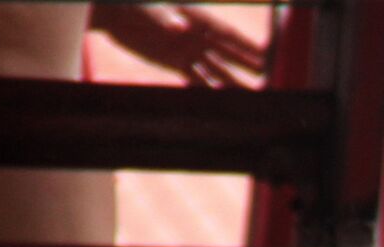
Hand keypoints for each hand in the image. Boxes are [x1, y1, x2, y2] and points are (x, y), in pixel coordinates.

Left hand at [92, 3, 266, 88]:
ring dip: (232, 83)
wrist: (116, 13)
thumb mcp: (152, 10)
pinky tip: (222, 101)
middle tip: (267, 78)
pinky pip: (197, 78)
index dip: (247, 47)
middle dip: (247, 66)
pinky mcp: (176, 62)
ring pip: (216, 69)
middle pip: (228, 54)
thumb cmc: (137, 5)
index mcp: (198, 20)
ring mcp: (189, 50)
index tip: (264, 57)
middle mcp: (198, 37)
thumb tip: (180, 28)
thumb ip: (166, 18)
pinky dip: (209, 89)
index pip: (227, 35)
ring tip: (249, 97)